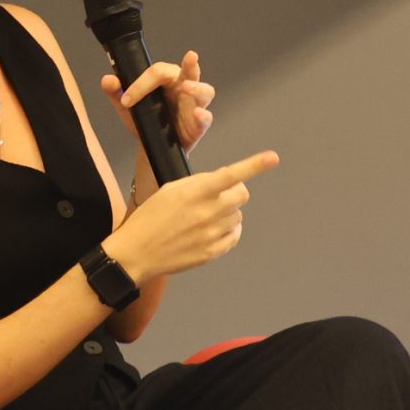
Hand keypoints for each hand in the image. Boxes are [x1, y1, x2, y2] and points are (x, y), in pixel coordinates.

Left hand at [100, 49, 215, 152]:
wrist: (150, 145)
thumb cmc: (144, 119)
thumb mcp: (125, 105)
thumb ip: (116, 91)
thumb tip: (108, 80)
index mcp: (167, 79)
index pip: (158, 72)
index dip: (141, 83)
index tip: (127, 99)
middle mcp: (184, 88)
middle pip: (192, 71)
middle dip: (192, 63)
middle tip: (190, 55)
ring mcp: (194, 105)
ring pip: (206, 91)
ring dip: (198, 88)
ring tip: (188, 87)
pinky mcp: (198, 124)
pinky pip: (206, 118)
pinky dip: (203, 116)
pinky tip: (197, 114)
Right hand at [101, 149, 278, 281]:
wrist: (137, 252)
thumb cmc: (151, 218)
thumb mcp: (171, 190)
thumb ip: (199, 183)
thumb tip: (224, 181)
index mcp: (195, 192)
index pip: (231, 175)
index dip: (254, 165)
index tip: (272, 158)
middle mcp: (207, 212)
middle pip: (242, 195)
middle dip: (235, 192)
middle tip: (221, 195)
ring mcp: (212, 234)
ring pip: (238, 216)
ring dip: (228, 213)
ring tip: (204, 218)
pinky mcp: (212, 252)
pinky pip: (234, 237)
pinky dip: (228, 231)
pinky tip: (211, 231)